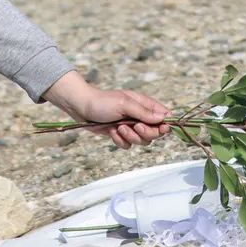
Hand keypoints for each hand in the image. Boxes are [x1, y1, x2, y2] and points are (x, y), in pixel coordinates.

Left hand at [42, 70, 171, 148]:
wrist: (81, 108)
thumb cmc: (102, 102)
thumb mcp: (124, 104)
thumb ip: (144, 112)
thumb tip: (163, 118)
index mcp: (144, 105)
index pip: (163, 116)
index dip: (164, 125)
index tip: (162, 129)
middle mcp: (140, 116)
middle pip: (155, 133)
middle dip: (145, 133)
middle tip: (135, 126)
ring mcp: (130, 126)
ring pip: (142, 141)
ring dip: (131, 137)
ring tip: (119, 128)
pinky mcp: (120, 135)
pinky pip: (128, 145)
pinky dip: (120, 141)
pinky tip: (112, 132)